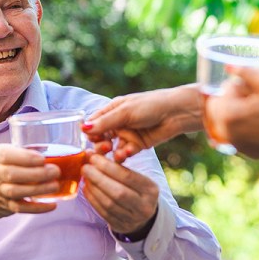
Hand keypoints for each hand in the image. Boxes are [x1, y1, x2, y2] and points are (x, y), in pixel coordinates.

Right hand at [0, 143, 60, 237]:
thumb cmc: (4, 166)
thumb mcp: (8, 153)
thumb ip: (26, 150)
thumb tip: (58, 149)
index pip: (6, 155)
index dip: (25, 157)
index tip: (42, 159)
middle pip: (12, 174)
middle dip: (36, 173)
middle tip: (56, 171)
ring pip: (16, 191)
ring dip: (38, 189)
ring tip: (56, 185)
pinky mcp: (6, 206)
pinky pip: (21, 208)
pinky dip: (38, 208)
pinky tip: (53, 204)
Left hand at [81, 152, 158, 238]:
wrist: (144, 216)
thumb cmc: (137, 191)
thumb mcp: (137, 178)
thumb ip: (119, 167)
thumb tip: (93, 154)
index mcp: (150, 189)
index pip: (128, 176)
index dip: (108, 167)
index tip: (94, 158)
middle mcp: (144, 205)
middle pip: (118, 192)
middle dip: (98, 178)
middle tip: (85, 168)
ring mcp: (132, 218)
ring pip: (109, 203)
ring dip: (93, 189)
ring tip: (85, 178)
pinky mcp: (121, 226)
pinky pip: (103, 213)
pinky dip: (92, 200)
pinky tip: (87, 189)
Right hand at [82, 85, 202, 161]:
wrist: (175, 113)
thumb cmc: (150, 105)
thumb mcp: (125, 112)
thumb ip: (105, 122)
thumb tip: (83, 128)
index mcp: (112, 110)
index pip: (94, 123)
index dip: (90, 132)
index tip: (90, 139)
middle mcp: (117, 123)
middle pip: (100, 138)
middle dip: (101, 145)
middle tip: (105, 147)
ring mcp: (127, 134)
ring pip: (112, 148)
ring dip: (113, 152)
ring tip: (118, 153)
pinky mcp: (137, 145)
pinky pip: (125, 153)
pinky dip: (125, 154)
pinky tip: (130, 151)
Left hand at [207, 66, 258, 158]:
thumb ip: (245, 71)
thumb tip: (228, 67)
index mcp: (228, 116)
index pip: (219, 93)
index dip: (234, 86)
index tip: (250, 86)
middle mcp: (227, 135)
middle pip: (218, 111)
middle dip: (230, 100)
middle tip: (251, 95)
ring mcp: (238, 147)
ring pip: (227, 125)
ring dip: (235, 114)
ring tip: (256, 107)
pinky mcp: (249, 153)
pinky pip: (238, 137)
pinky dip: (243, 128)